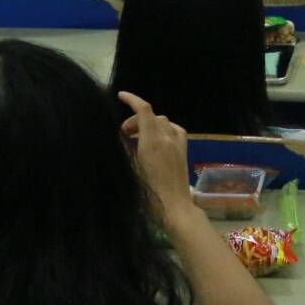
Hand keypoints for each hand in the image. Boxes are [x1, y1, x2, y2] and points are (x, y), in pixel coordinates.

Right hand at [118, 91, 194, 218]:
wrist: (174, 208)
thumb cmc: (148, 195)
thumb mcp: (130, 171)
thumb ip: (125, 150)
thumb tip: (120, 137)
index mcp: (151, 142)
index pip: (144, 110)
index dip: (132, 99)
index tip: (121, 96)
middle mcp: (166, 138)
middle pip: (151, 116)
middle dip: (136, 119)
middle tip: (124, 134)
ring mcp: (177, 144)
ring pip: (163, 121)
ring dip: (149, 124)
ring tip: (137, 138)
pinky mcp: (183, 151)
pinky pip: (174, 130)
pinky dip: (164, 128)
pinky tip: (158, 139)